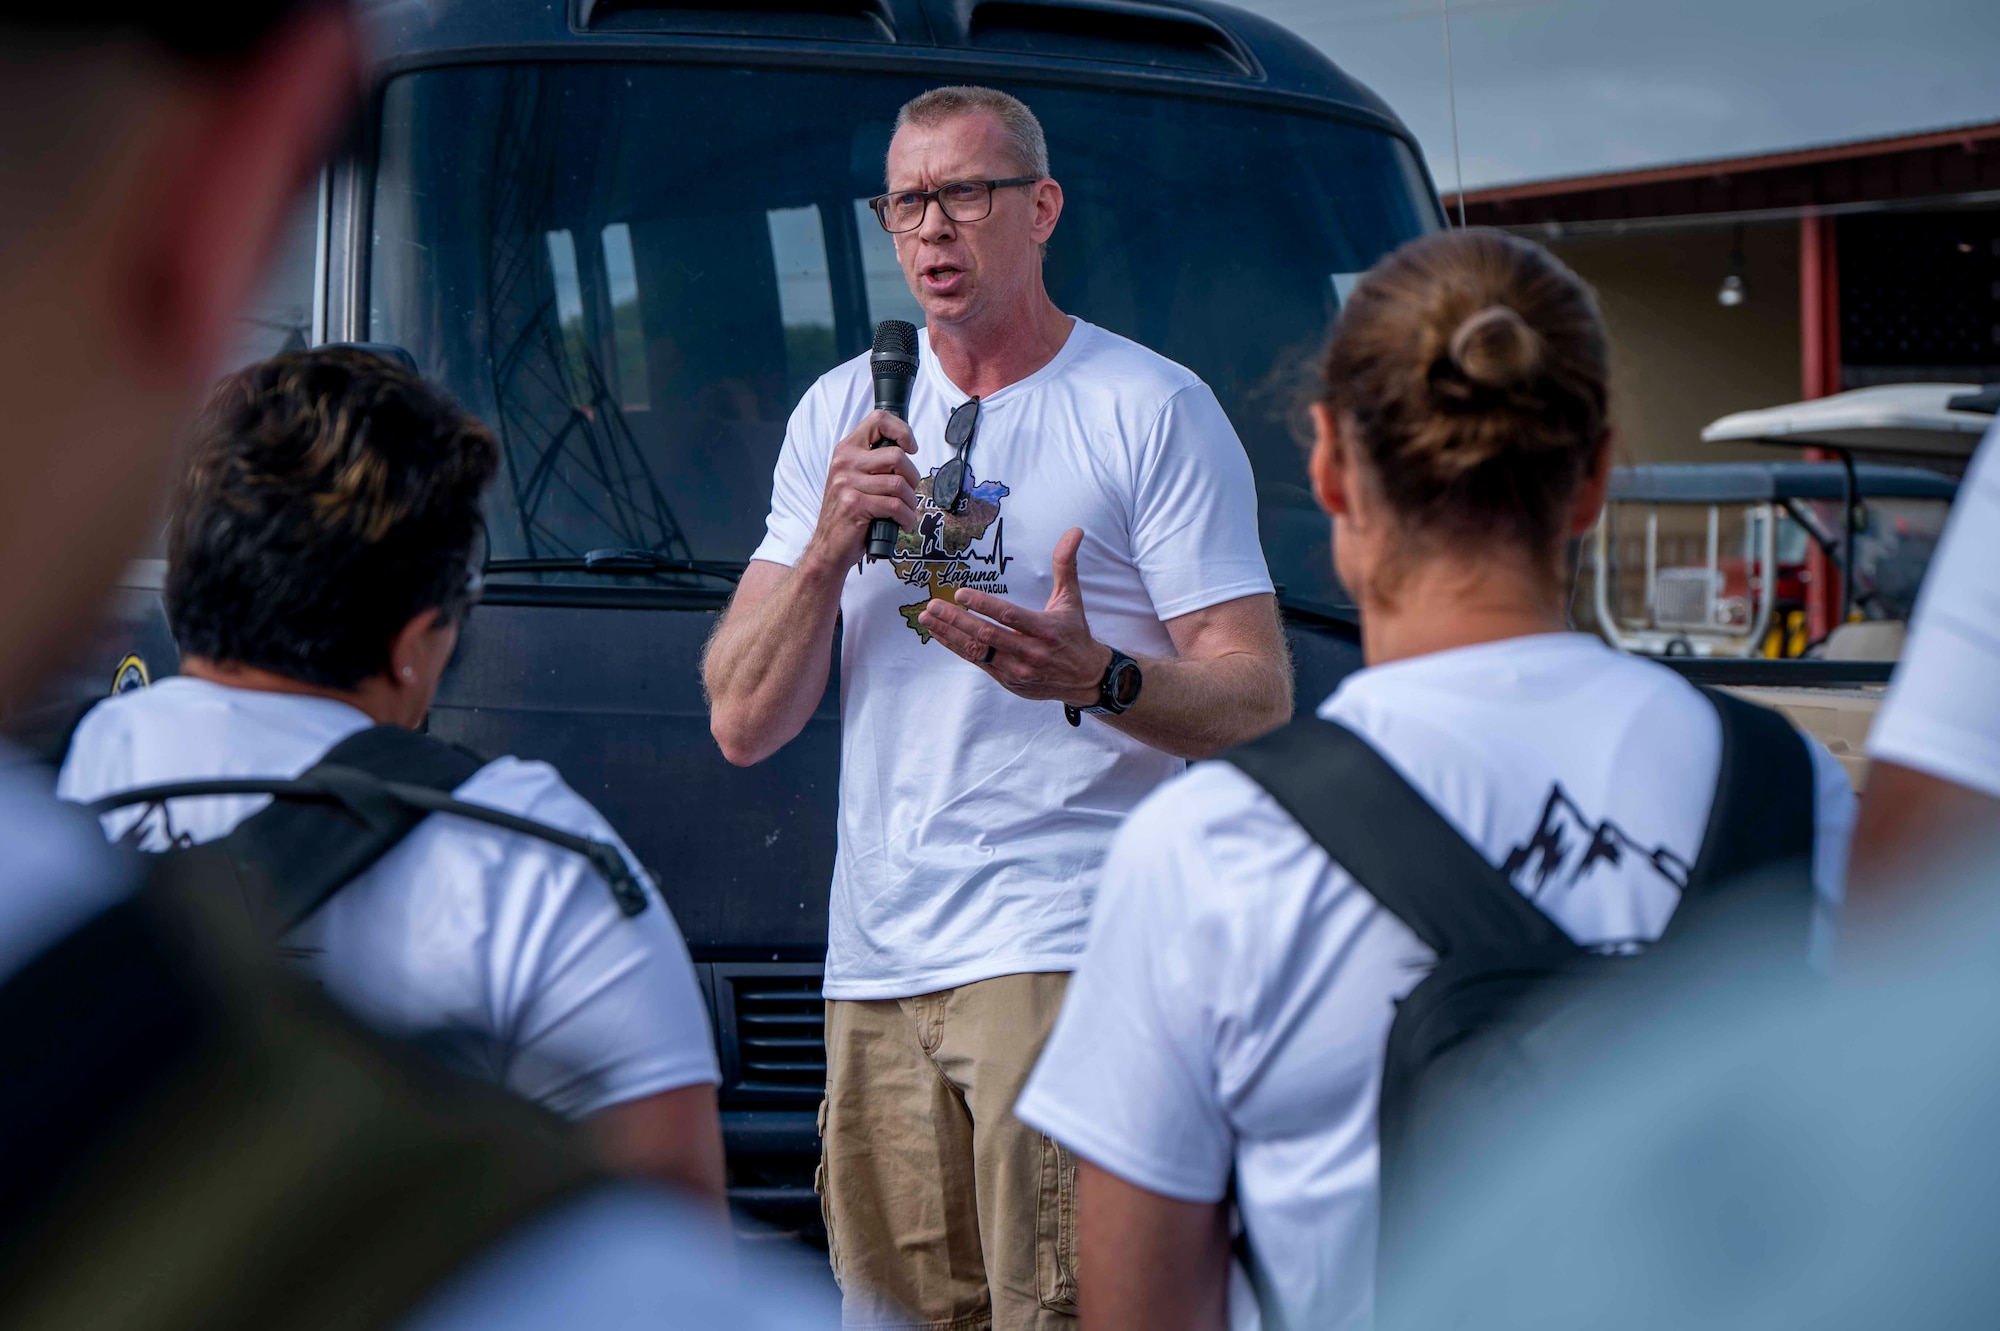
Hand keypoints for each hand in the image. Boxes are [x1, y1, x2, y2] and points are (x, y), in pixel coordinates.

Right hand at [804, 410, 919, 571]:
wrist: (828, 546)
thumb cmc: (848, 513)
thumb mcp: (854, 478)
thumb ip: (873, 462)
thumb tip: (906, 451)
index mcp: (846, 450)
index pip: (879, 421)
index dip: (903, 431)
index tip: (911, 448)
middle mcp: (845, 462)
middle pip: (897, 456)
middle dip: (912, 477)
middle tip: (909, 492)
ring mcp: (848, 483)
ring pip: (899, 484)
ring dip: (911, 502)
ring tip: (905, 511)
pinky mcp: (855, 505)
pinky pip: (895, 506)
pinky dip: (906, 517)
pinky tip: (902, 522)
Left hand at [918, 528, 1113, 706]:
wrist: (1085, 679)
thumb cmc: (1074, 633)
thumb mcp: (1072, 599)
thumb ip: (1066, 565)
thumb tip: (1074, 531)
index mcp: (1046, 629)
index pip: (1010, 616)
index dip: (984, 605)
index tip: (961, 594)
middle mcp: (1031, 652)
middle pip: (988, 635)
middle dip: (957, 620)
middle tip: (933, 606)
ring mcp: (1018, 670)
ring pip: (978, 651)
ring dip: (950, 634)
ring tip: (928, 619)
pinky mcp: (1009, 680)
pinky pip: (978, 663)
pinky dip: (957, 648)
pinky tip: (940, 635)